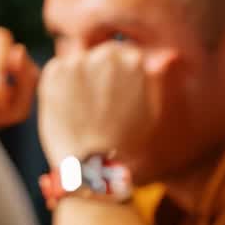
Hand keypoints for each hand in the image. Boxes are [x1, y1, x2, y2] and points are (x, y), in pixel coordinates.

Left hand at [37, 42, 174, 167]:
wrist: (91, 171)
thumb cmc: (130, 146)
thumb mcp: (157, 112)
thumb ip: (163, 79)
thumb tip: (171, 55)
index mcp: (136, 60)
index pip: (130, 55)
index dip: (128, 78)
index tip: (124, 100)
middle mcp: (106, 54)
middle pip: (106, 54)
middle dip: (106, 74)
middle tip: (107, 107)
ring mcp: (78, 62)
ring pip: (83, 60)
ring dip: (85, 78)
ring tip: (90, 111)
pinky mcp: (53, 73)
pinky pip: (60, 70)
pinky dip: (65, 85)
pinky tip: (73, 109)